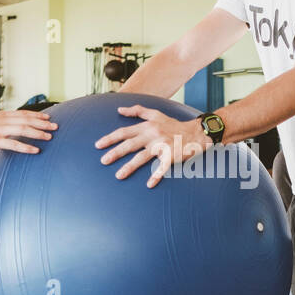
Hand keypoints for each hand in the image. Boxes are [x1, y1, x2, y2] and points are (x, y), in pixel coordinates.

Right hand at [0, 110, 57, 154]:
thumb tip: (7, 129)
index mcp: (0, 116)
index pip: (22, 113)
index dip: (36, 115)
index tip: (47, 116)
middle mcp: (2, 121)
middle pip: (27, 120)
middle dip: (43, 123)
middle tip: (55, 126)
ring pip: (23, 129)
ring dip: (38, 133)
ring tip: (49, 136)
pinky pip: (13, 144)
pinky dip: (26, 146)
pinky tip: (35, 150)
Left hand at [94, 104, 208, 188]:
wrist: (196, 132)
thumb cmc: (174, 125)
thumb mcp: (156, 114)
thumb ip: (137, 111)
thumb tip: (119, 109)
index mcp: (147, 126)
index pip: (124, 132)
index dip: (110, 138)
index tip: (98, 145)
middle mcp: (152, 135)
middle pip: (130, 144)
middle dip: (115, 152)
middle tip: (103, 160)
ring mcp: (162, 145)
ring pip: (143, 156)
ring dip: (130, 166)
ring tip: (119, 176)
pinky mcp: (172, 154)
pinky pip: (163, 166)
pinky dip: (157, 175)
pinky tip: (149, 184)